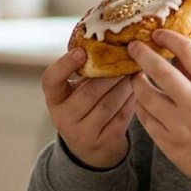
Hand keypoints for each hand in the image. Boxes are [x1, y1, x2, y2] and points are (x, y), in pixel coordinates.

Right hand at [40, 48, 135, 169]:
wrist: (91, 149)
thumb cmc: (85, 108)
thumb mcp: (76, 91)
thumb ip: (85, 72)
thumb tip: (110, 41)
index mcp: (55, 99)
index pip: (51, 80)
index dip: (64, 65)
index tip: (81, 51)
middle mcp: (63, 118)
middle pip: (90, 92)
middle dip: (111, 74)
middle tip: (128, 58)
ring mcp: (83, 133)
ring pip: (109, 104)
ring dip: (126, 86)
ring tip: (136, 72)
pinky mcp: (103, 142)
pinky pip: (121, 117)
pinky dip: (132, 101)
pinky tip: (139, 90)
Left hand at [128, 30, 190, 180]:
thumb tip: (173, 59)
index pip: (189, 52)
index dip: (170, 38)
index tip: (158, 34)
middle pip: (160, 70)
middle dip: (142, 54)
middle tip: (134, 47)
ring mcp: (179, 124)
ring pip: (145, 95)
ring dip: (137, 82)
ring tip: (136, 77)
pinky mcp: (167, 142)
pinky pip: (145, 118)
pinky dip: (140, 105)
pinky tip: (142, 100)